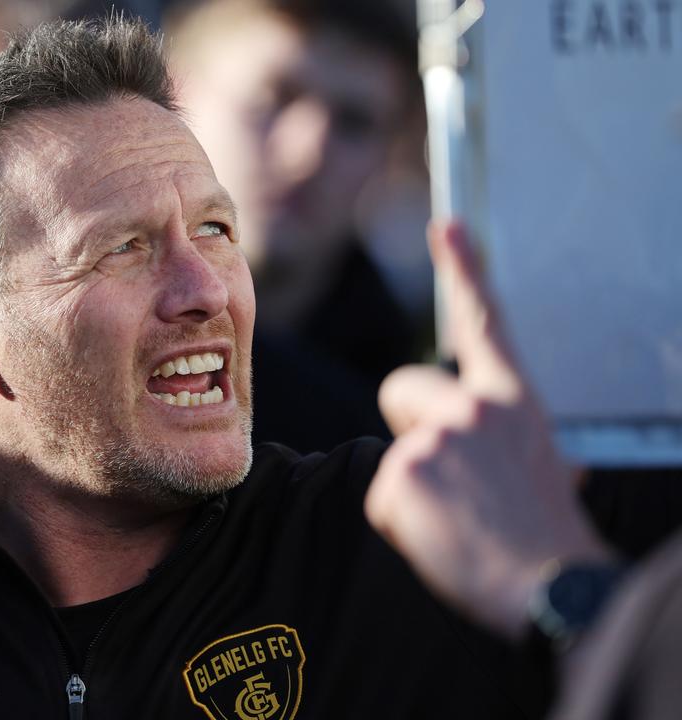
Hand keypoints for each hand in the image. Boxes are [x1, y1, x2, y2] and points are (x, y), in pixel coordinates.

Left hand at [364, 221, 613, 640]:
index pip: (485, 324)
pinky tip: (443, 541)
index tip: (447, 225)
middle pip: (399, 389)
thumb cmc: (550, 538)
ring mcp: (435, 439)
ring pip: (393, 456)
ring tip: (460, 523)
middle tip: (448, 480)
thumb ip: (513, 442)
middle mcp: (473, 408)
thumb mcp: (547, 470)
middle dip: (409, 427)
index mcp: (515, 402)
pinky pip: (382, 500)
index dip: (465, 270)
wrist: (551, 588)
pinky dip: (402, 524)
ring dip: (414, 489)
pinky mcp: (401, 475)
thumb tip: (528, 455)